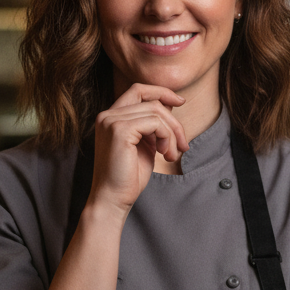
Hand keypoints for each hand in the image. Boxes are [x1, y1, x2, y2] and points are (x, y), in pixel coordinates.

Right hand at [91, 84, 187, 213]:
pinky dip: (166, 138)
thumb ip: (152, 124)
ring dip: (172, 134)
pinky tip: (164, 155)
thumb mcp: (145, 144)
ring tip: (172, 154)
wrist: (112, 199)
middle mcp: (107, 115)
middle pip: (152, 102)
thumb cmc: (129, 176)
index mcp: (111, 117)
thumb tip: (170, 104)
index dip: (161, 92)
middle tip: (182, 145)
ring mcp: (112, 121)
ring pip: (156, 111)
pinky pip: (155, 123)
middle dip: (174, 122)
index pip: (138, 90)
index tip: (180, 102)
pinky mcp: (120, 130)